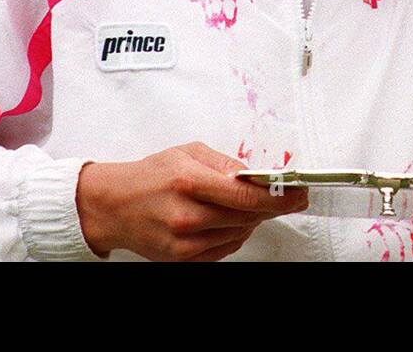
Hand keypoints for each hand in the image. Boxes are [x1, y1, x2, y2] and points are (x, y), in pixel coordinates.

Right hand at [76, 142, 308, 260]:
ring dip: (252, 218)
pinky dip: (235, 233)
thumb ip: (226, 163)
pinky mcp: (183, 260)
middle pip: (247, 216)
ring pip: (239, 233)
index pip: (245, 195)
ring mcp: (184, 243)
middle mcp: (186, 216)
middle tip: (287, 197)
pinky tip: (229, 219)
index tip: (298, 194)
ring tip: (248, 203)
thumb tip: (258, 173)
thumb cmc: (150, 175)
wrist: (113, 206)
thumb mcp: (189, 153)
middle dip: (271, 206)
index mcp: (188, 182)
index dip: (278, 197)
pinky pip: (225, 248)